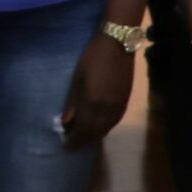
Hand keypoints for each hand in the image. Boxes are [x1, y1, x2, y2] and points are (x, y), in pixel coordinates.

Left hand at [58, 34, 135, 149]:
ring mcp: (118, 106)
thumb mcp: (77, 78)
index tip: (66, 144)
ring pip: (106, 129)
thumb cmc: (92, 58)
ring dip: (94, 137)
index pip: (83, 129)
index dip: (75, 139)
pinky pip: (114, 123)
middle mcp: (107, 109)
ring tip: (84, 139)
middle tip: (73, 145)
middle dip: (83, 142)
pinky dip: (104, 129)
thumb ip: (72, 102)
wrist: (118, 46)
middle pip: (95, 133)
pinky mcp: (125, 102)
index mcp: (92, 102)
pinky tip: (98, 128)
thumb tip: (66, 122)